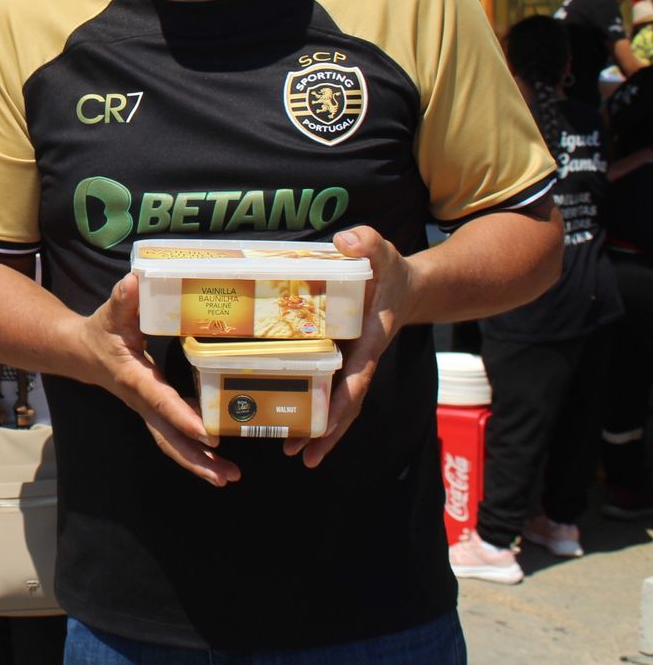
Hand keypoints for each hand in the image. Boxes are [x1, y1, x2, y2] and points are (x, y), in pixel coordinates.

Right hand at [85, 274, 239, 486]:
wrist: (81, 354)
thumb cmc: (100, 332)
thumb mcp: (110, 313)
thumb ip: (123, 298)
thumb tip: (135, 281)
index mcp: (135, 378)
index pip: (161, 400)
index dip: (183, 417)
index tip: (208, 433)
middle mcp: (142, 401)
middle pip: (169, 437)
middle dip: (197, 458)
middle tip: (226, 475)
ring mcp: (148, 410)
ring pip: (172, 443)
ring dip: (199, 463)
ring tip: (229, 477)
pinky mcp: (154, 412)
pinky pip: (174, 436)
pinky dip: (195, 452)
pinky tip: (218, 461)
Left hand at [284, 226, 410, 467]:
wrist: (406, 286)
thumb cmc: (390, 272)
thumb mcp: (382, 251)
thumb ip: (367, 243)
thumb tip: (347, 242)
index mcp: (369, 342)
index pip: (356, 380)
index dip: (341, 404)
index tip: (325, 427)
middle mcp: (360, 360)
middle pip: (346, 404)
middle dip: (326, 433)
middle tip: (300, 457)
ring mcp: (351, 364)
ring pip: (337, 403)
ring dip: (319, 430)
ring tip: (293, 454)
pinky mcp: (342, 360)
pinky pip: (329, 389)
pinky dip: (316, 409)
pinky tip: (293, 424)